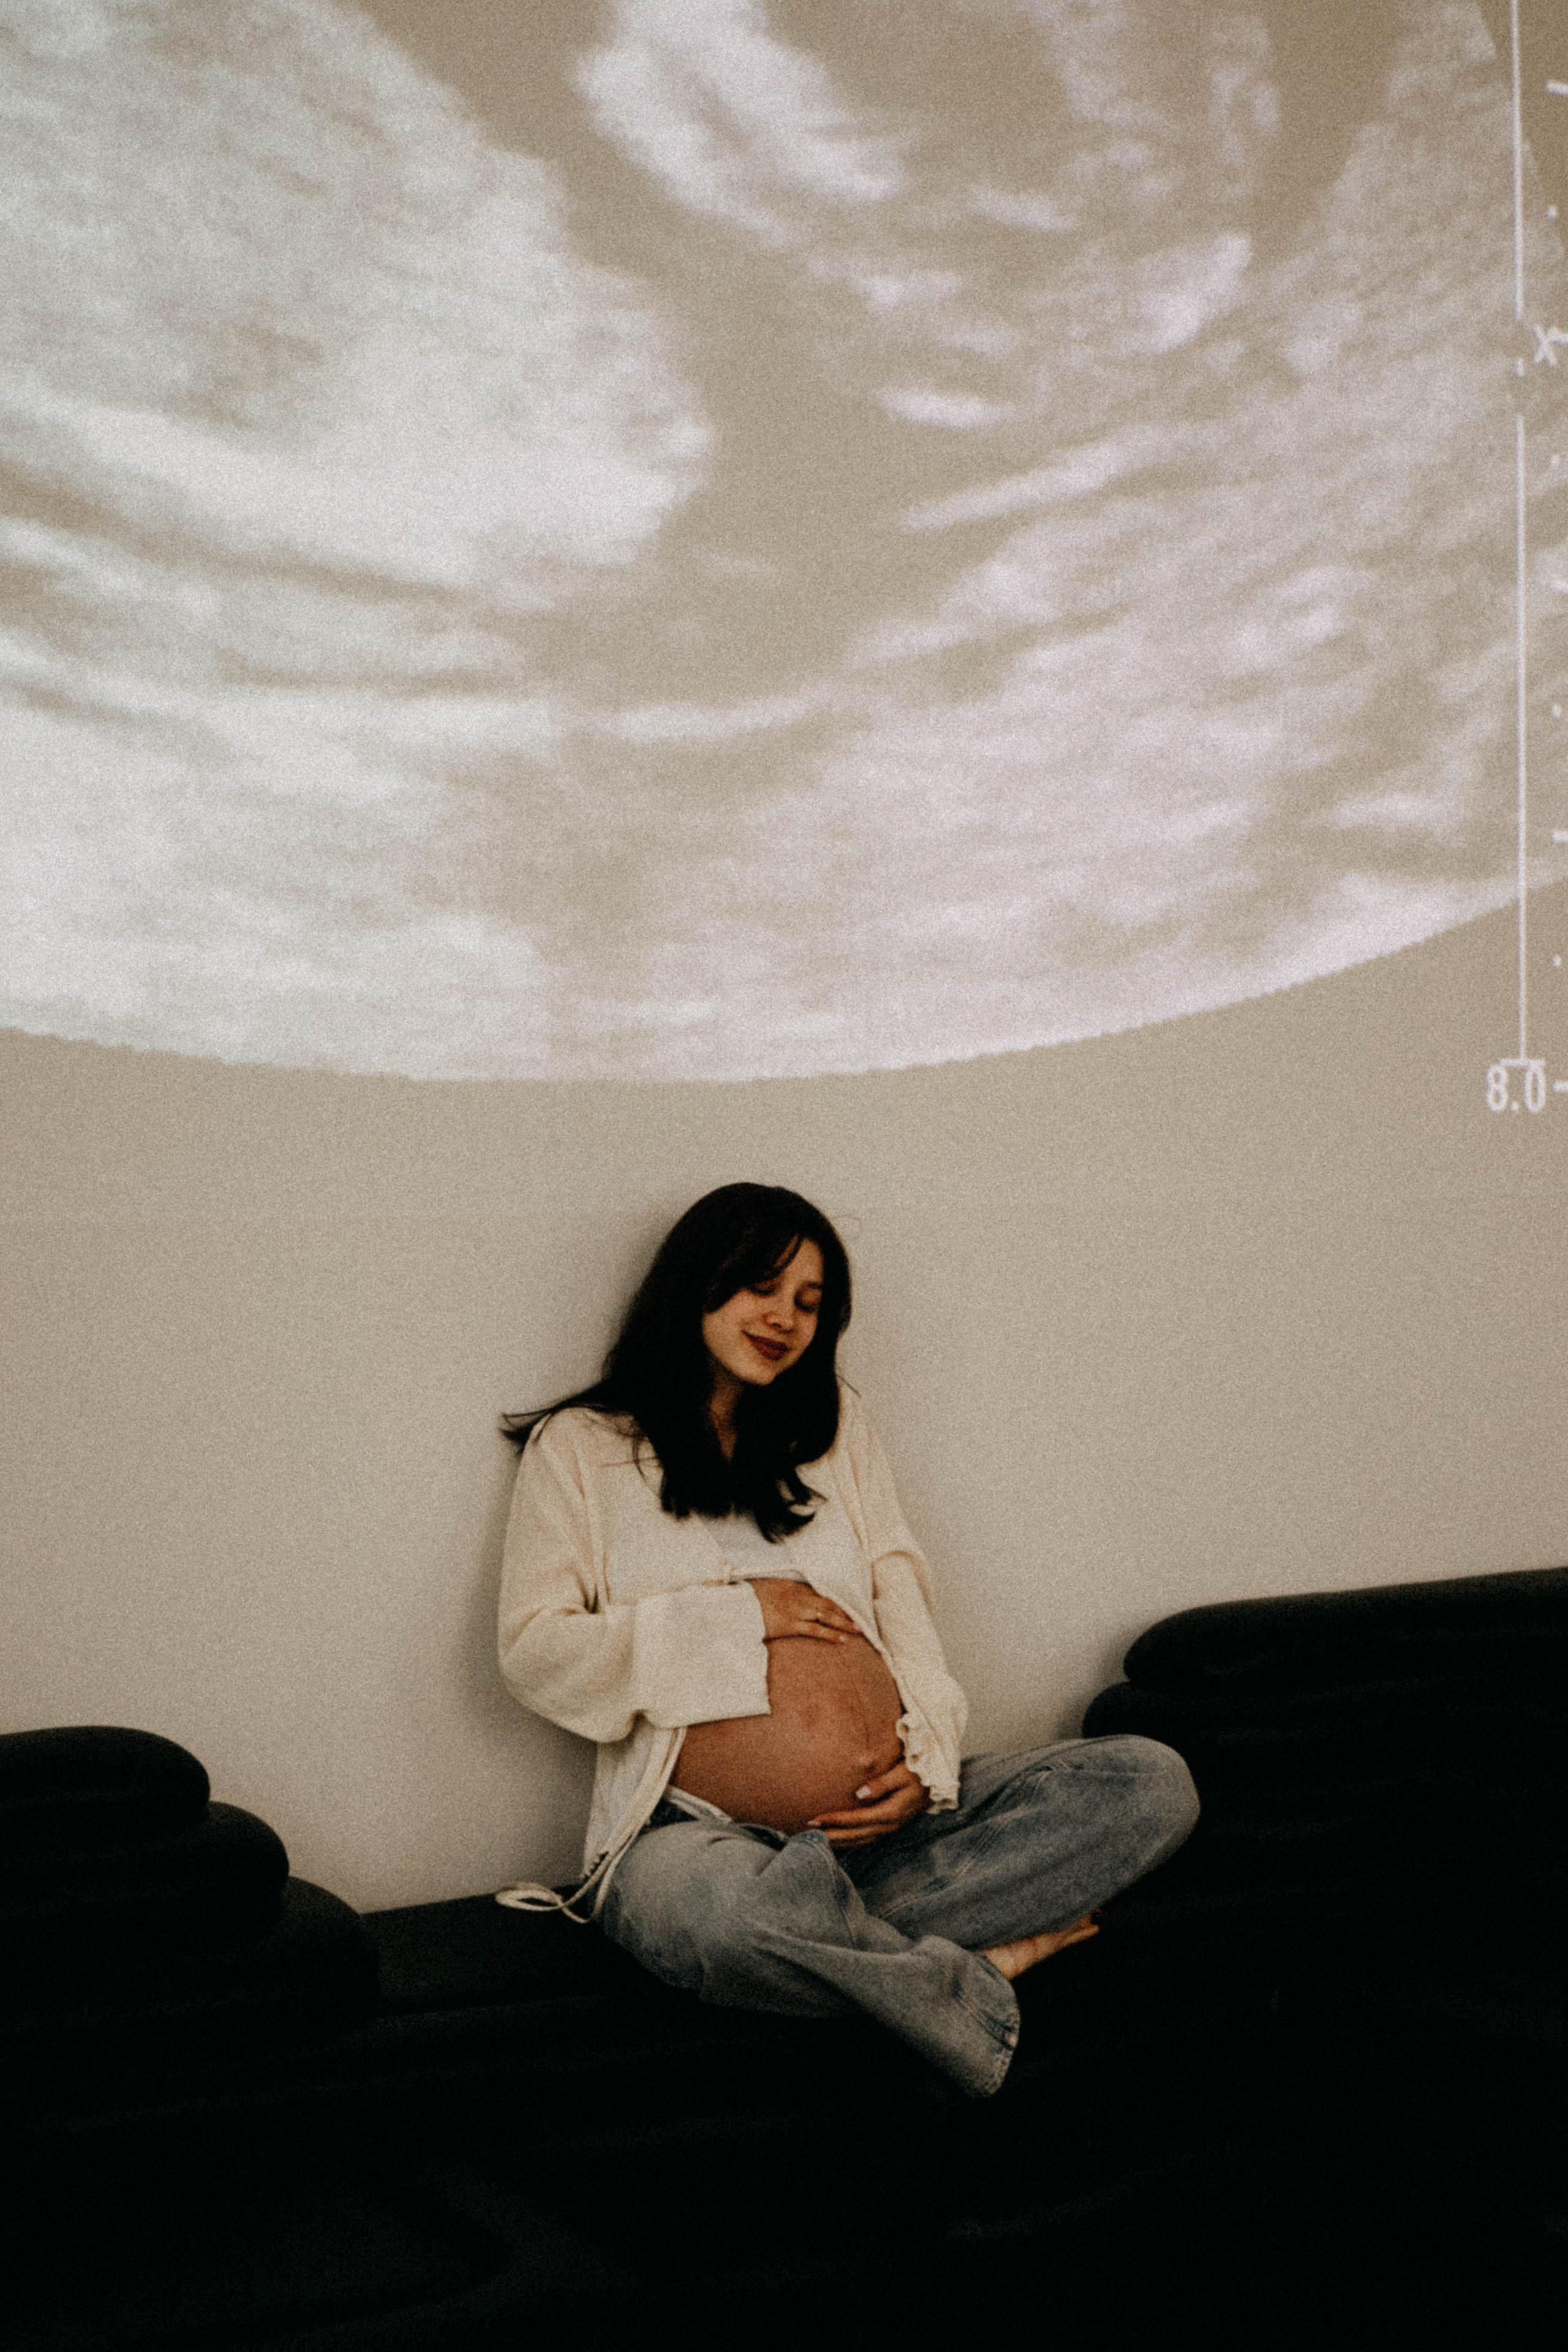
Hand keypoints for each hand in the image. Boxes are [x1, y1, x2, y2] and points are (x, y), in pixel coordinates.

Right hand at [747, 1579, 860, 1644]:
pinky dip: (831, 1634)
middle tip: (858, 1621)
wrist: (736, 1605)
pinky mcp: (790, 1625)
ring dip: (844, 1623)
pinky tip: (842, 1639)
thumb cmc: (747, 1599)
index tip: (844, 1611)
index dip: (834, 1604)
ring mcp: (795, 1610)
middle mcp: (797, 1597)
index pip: (818, 1595)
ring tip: (858, 1630)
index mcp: (791, 1587)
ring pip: (826, 1615)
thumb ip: (776, 1593)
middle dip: (844, 1612)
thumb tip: (781, 1599)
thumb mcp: (764, 1590)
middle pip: (827, 1603)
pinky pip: (815, 1630)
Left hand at [807, 1761, 928, 1849]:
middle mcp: (890, 1824)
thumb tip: (859, 1794)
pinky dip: (850, 1840)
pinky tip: (837, 1838)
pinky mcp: (890, 1825)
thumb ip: (882, 1783)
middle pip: (856, 1834)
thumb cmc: (919, 1769)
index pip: (858, 1819)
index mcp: (892, 1812)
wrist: (939, 1778)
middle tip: (806, 1830)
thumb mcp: (903, 1772)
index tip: (816, 1818)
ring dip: (839, 1840)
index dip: (836, 1820)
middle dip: (831, 1834)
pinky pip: (866, 1838)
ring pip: (860, 1840)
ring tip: (816, 1837)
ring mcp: (891, 1827)